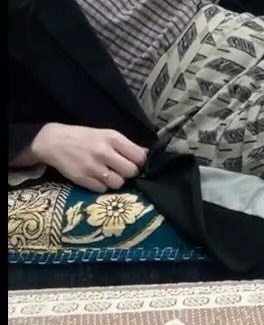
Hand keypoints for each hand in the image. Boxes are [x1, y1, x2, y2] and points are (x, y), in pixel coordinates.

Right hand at [31, 124, 147, 191]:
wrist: (55, 141)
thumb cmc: (84, 137)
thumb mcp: (106, 134)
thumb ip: (126, 145)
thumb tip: (146, 154)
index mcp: (112, 138)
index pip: (138, 156)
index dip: (140, 162)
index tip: (136, 163)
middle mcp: (104, 152)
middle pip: (131, 171)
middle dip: (130, 173)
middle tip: (123, 171)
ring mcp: (93, 167)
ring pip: (118, 183)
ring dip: (116, 181)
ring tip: (110, 175)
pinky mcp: (83, 179)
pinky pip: (102, 190)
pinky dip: (102, 186)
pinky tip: (97, 178)